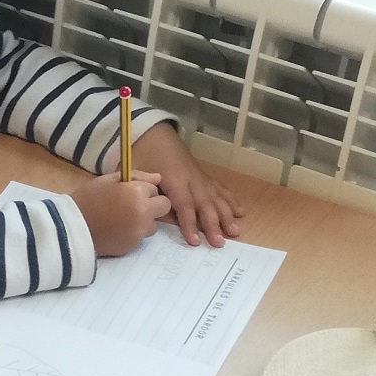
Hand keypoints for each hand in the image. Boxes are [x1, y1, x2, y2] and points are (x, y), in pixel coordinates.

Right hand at [70, 171, 170, 255]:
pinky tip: (116, 230)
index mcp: (137, 193)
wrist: (70, 228)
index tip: (128, 192)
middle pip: (164, 206)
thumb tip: (158, 178)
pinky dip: (132, 233)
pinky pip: (140, 237)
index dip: (142, 189)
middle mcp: (143, 213)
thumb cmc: (86, 199)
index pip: (155, 188)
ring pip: (153, 224)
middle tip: (132, 205)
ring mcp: (139, 232)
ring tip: (122, 220)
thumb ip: (137, 177)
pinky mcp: (132, 246)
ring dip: (144, 221)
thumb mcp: (108, 180)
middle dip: (152, 204)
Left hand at [129, 123, 241, 247]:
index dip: (189, 223)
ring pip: (215, 196)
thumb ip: (143, 193)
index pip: (183, 204)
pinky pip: (219, 188)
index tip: (194, 241)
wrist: (154, 132)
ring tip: (235, 231)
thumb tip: (153, 214)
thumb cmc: (143, 153)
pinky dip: (230, 199)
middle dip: (213, 224)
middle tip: (220, 243)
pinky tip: (240, 211)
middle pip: (204, 203)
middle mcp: (190, 178)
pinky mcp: (203, 175)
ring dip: (226, 214)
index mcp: (173, 178)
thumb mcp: (135, 171)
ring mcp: (199, 176)